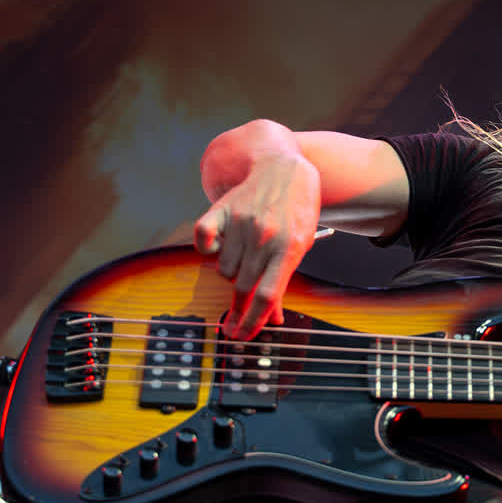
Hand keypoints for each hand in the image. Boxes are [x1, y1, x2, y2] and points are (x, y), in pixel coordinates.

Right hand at [193, 150, 320, 338]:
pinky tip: (220, 247)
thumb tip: (272, 319)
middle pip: (242, 287)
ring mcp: (240, 222)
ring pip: (223, 269)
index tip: (241, 336)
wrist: (284, 167)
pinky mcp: (222, 209)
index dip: (252, 321)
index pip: (266, 295)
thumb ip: (283, 281)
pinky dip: (207, 249)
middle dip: (238, 309)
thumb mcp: (299, 245)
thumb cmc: (296, 209)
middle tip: (234, 320)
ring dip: (230, 273)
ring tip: (244, 259)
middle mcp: (263, 236)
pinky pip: (202, 240)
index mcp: (288, 248)